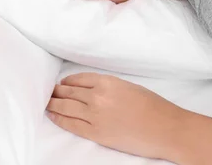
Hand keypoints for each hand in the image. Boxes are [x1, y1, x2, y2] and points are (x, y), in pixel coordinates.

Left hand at [46, 73, 186, 161]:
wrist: (166, 128)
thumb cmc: (153, 107)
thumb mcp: (129, 87)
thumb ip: (109, 87)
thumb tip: (92, 90)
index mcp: (108, 81)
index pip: (78, 79)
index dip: (67, 82)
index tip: (61, 84)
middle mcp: (98, 96)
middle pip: (68, 92)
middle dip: (56, 92)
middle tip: (47, 92)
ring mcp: (95, 115)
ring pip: (65, 106)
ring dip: (53, 104)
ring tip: (46, 102)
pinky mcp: (96, 133)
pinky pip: (71, 124)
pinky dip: (59, 118)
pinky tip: (52, 115)